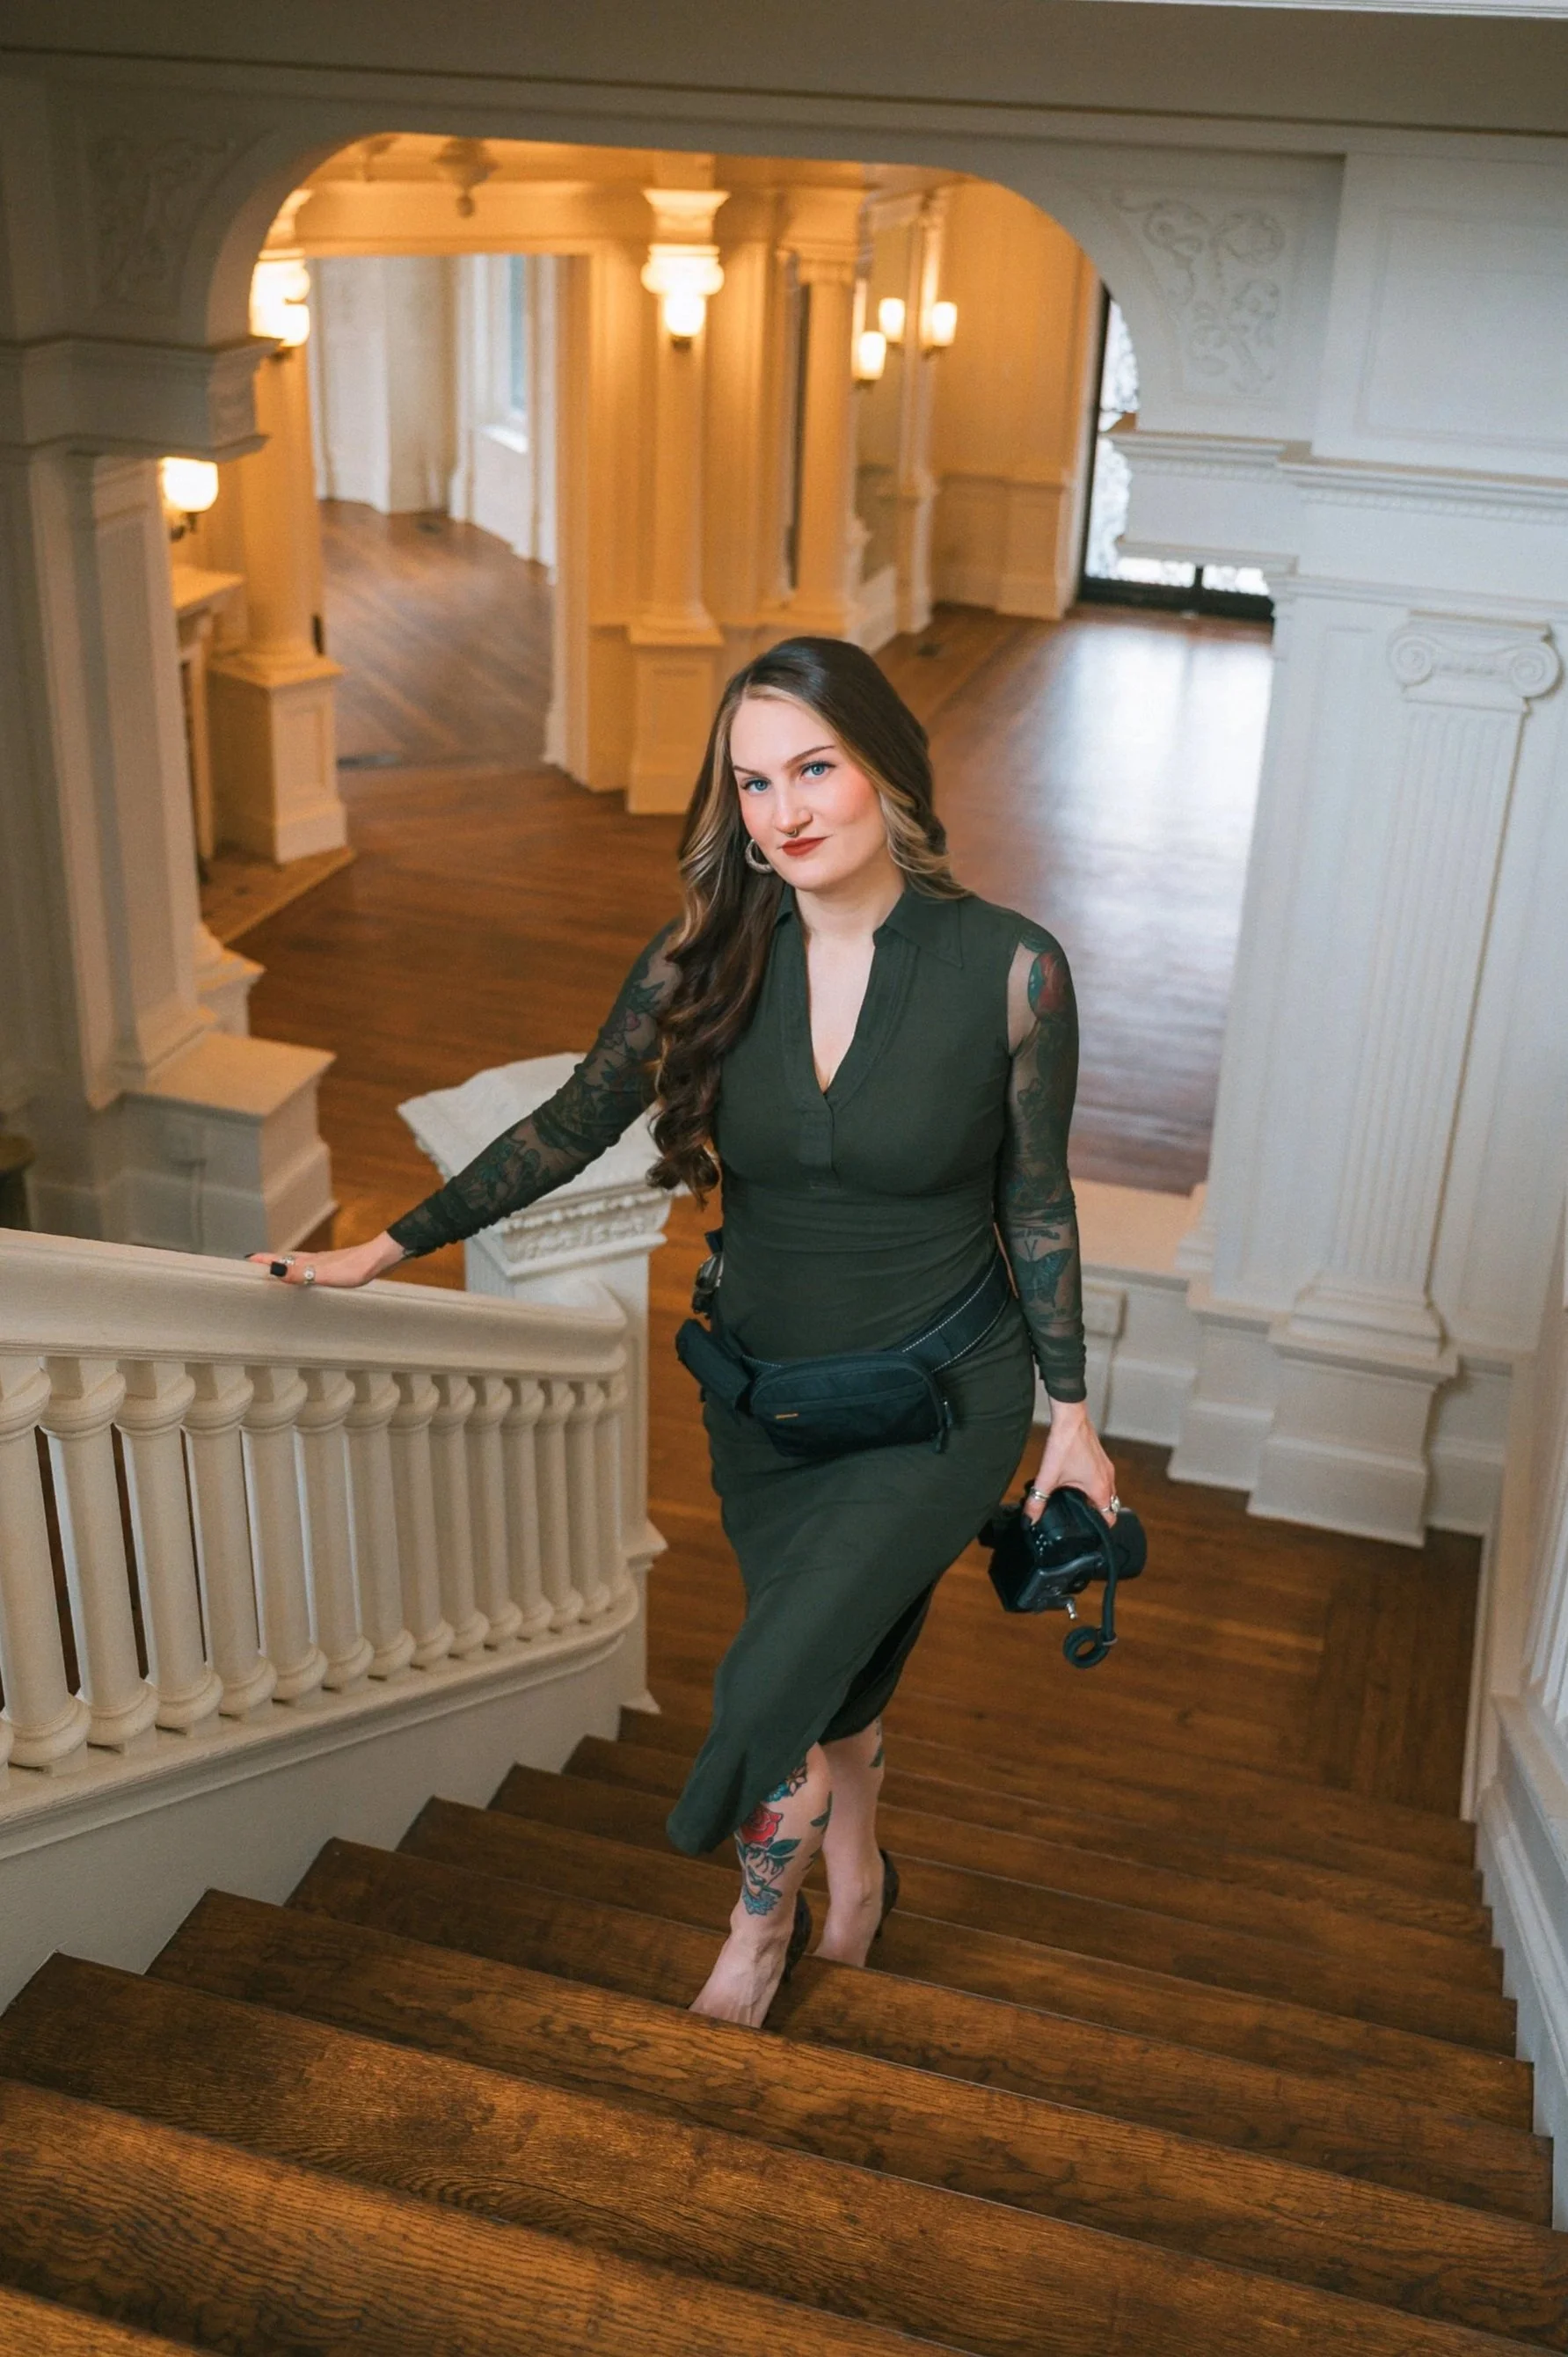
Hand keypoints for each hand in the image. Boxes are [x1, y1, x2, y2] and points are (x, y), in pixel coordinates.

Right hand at [247, 1231, 405, 1289]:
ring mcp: (328, 1262)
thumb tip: (273, 1271)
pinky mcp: (339, 1267)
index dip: (264, 1261)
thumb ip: (300, 1273)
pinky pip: (315, 1269)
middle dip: (272, 1263)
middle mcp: (316, 1259)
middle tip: (257, 1266)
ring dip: (288, 1266)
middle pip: (288, 1259)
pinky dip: (306, 1272)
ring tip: (279, 1272)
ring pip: (302, 1263)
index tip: (247, 1260)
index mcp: (309, 1261)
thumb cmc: (355, 1268)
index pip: (280, 1259)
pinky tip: (314, 1277)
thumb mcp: (325, 1274)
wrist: (380, 1259)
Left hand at [1023, 1398, 1117, 1524]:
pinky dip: (1091, 1486)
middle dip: (1094, 1514)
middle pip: (1108, 1506)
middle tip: (1076, 1519)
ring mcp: (1106, 1467)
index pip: (1110, 1518)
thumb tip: (1029, 1519)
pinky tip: (1074, 1483)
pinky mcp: (1100, 1459)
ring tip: (1073, 1503)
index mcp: (1100, 1488)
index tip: (1086, 1533)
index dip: (1100, 1528)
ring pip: (1105, 1492)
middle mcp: (1108, 1479)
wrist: (1070, 1416)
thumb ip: (1038, 1500)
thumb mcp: (1048, 1476)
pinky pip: (1101, 1479)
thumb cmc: (1065, 1444)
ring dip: (1092, 1499)